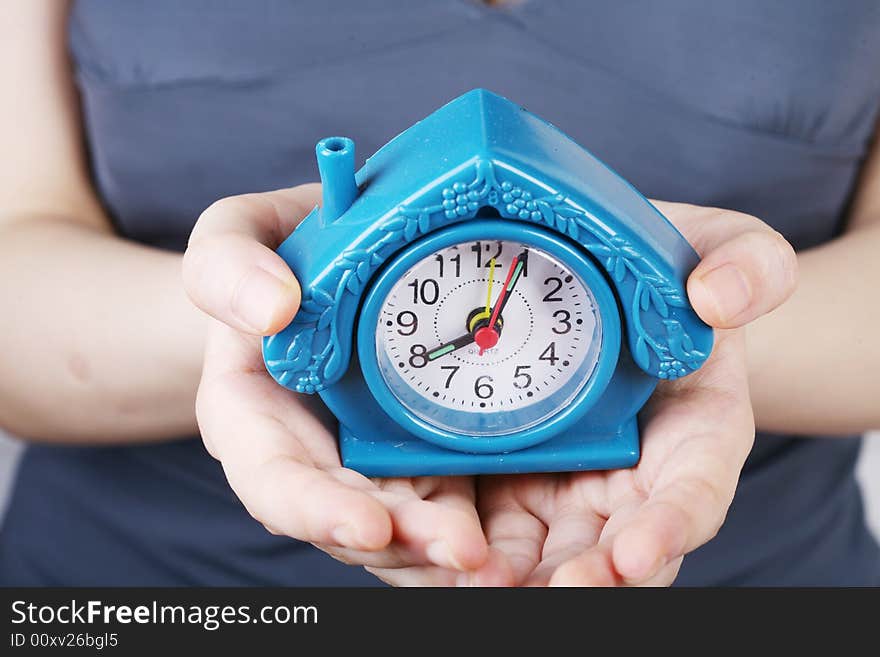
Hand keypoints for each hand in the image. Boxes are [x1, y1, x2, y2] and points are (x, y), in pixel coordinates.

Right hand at [182, 184, 502, 584]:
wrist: (313, 267)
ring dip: (441, 549)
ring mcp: (361, 460)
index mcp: (248, 411)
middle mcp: (304, 453)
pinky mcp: (410, 457)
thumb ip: (229, 265)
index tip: (369, 524)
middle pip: (346, 516)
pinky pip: (437, 501)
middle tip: (463, 552)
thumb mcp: (234, 234)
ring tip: (495, 561)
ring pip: (399, 525)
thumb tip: (272, 309)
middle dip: (402, 543)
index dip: (315, 509)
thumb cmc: (268, 255)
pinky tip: (508, 543)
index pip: (271, 477)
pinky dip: (469, 527)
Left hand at [467, 202, 797, 585]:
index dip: (671, 527)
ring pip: (556, 551)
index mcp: (698, 432)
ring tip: (488, 585)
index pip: (696, 492)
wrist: (610, 286)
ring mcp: (577, 487)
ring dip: (528, 578)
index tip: (637, 553)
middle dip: (593, 575)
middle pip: (621, 546)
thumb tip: (721, 296)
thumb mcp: (717, 246)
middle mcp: (639, 478)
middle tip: (559, 588)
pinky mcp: (523, 484)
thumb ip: (746, 262)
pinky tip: (452, 559)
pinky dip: (480, 551)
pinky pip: (501, 529)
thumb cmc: (671, 272)